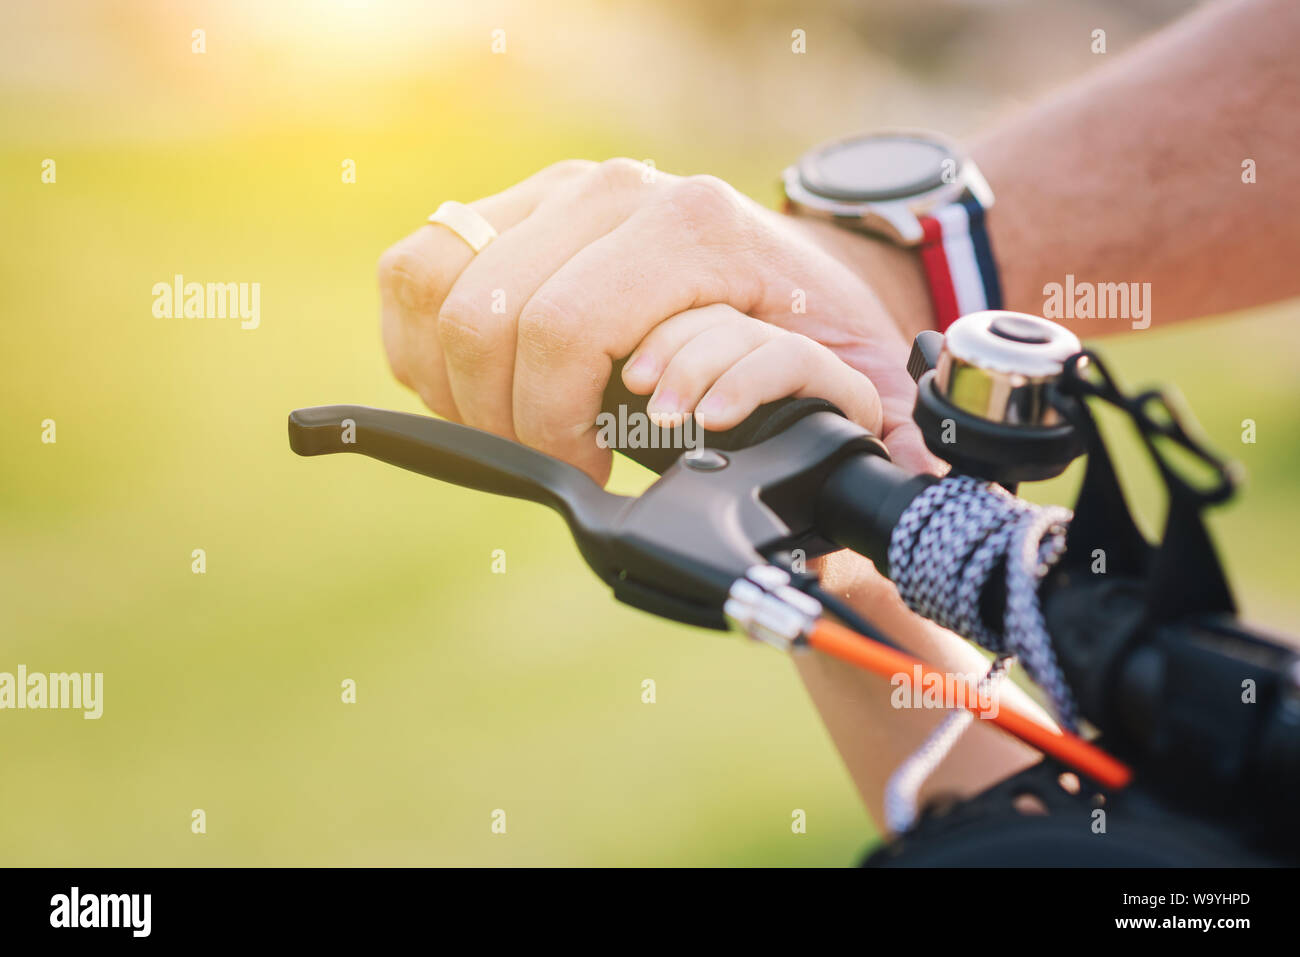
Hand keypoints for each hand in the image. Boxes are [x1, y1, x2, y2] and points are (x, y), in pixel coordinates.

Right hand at [378, 159, 937, 482]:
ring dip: (451, 380)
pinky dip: (421, 340)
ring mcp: (559, 190)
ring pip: (434, 282)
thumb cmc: (819, 333)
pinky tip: (473, 385)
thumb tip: (855, 505)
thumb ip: (848, 431)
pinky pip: (418, 266)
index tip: (587, 471)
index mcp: (691, 228)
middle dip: (501, 417)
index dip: (550, 426)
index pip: (561, 331)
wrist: (804, 267)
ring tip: (512, 425)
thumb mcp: (849, 381)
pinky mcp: (519, 205)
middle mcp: (617, 190)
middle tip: (553, 460)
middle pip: (486, 316)